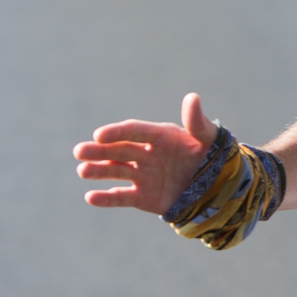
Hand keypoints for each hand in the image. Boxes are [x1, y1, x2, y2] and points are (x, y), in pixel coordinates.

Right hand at [74, 93, 218, 212]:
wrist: (216, 186)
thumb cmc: (212, 155)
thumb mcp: (208, 138)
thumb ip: (197, 122)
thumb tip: (192, 97)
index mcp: (160, 136)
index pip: (135, 131)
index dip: (118, 132)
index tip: (100, 134)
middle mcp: (147, 154)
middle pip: (119, 150)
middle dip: (99, 150)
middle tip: (79, 151)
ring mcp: (143, 175)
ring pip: (116, 172)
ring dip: (99, 171)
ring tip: (82, 170)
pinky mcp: (143, 197)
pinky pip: (121, 197)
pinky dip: (106, 198)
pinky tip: (91, 197)